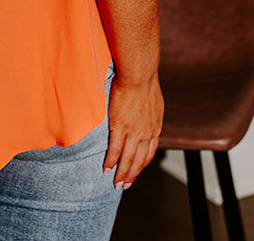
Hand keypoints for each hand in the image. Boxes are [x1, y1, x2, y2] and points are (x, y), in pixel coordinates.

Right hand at [104, 74, 163, 188]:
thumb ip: (150, 114)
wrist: (139, 75)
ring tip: (116, 183)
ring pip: (127, 159)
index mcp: (155, 128)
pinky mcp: (120, 127)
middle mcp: (146, 134)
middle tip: (124, 186)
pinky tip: (106, 169)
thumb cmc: (145, 82)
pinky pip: (114, 149)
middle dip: (132, 175)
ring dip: (122, 174)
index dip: (141, 165)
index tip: (135, 172)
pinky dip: (110, 161)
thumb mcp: (154, 103)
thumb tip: (147, 116)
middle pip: (139, 161)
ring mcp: (133, 132)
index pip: (149, 153)